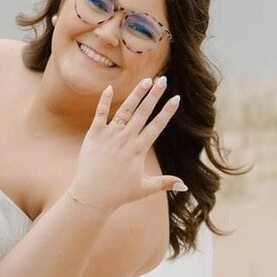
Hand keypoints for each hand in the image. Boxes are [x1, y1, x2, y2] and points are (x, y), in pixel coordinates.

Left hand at [70, 76, 185, 213]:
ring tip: (146, 80)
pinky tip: (110, 88)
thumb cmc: (118, 194)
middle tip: (163, 80)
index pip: (157, 126)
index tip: (176, 98)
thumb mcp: (144, 188)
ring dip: (136, 94)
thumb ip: (165, 183)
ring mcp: (109, 135)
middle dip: (155, 95)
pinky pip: (100, 114)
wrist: (91, 196)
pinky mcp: (94, 135)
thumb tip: (185, 186)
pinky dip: (105, 101)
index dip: (167, 111)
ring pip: (125, 110)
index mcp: (139, 149)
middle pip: (143, 112)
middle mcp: (125, 139)